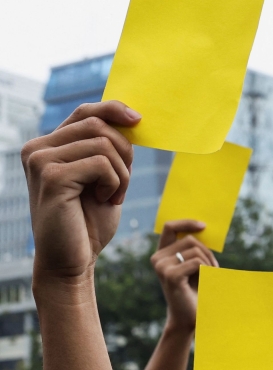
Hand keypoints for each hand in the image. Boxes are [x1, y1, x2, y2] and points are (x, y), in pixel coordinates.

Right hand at [22, 102, 139, 281]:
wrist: (71, 261)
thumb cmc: (88, 222)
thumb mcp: (102, 178)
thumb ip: (106, 149)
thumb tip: (130, 116)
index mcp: (47, 146)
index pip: (84, 112)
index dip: (113, 109)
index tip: (138, 119)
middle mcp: (37, 149)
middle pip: (97, 124)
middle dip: (124, 151)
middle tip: (123, 182)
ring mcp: (41, 161)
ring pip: (103, 143)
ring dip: (122, 172)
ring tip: (113, 195)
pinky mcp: (51, 177)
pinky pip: (101, 163)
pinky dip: (116, 182)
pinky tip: (105, 200)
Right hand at [150, 221, 218, 331]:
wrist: (192, 317)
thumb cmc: (197, 290)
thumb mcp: (196, 265)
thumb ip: (195, 248)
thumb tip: (203, 226)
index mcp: (162, 254)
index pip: (169, 227)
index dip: (186, 222)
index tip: (204, 226)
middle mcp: (157, 258)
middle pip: (190, 240)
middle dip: (208, 253)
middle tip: (214, 270)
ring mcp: (161, 267)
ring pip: (195, 250)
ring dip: (209, 263)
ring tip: (208, 278)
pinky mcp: (170, 275)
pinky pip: (197, 262)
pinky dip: (207, 271)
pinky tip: (204, 282)